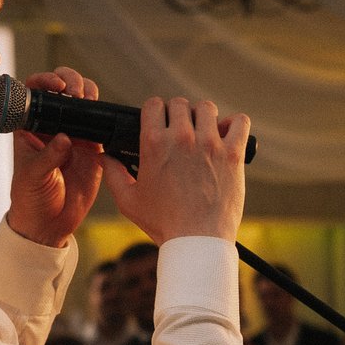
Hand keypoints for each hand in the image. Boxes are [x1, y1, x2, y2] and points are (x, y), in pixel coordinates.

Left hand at [5, 68, 107, 248]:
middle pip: (62, 89)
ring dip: (89, 93)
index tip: (56, 85)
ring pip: (84, 101)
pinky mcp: (93, 147)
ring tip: (90, 101)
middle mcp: (52, 125)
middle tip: (76, 93)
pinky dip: (105, 116)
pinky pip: (101, 123)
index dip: (45, 81)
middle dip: (71, 81)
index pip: (35, 92)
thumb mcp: (33, 176)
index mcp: (30, 126)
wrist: (50, 224)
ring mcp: (74, 134)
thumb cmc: (30, 198)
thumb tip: (65, 138)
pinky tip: (105, 117)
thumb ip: (48, 157)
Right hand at [102, 98, 248, 243]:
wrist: (197, 240)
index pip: (153, 105)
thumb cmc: (163, 223)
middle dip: (178, 114)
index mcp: (154, 143)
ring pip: (207, 108)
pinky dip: (234, 124)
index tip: (160, 122)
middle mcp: (182, 137)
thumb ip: (113, 174)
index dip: (155, 112)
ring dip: (204, 116)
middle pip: (180, 104)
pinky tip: (227, 135)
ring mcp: (210, 144)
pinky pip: (239, 122)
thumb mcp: (128, 200)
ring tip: (203, 132)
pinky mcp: (233, 154)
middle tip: (181, 131)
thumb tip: (105, 157)